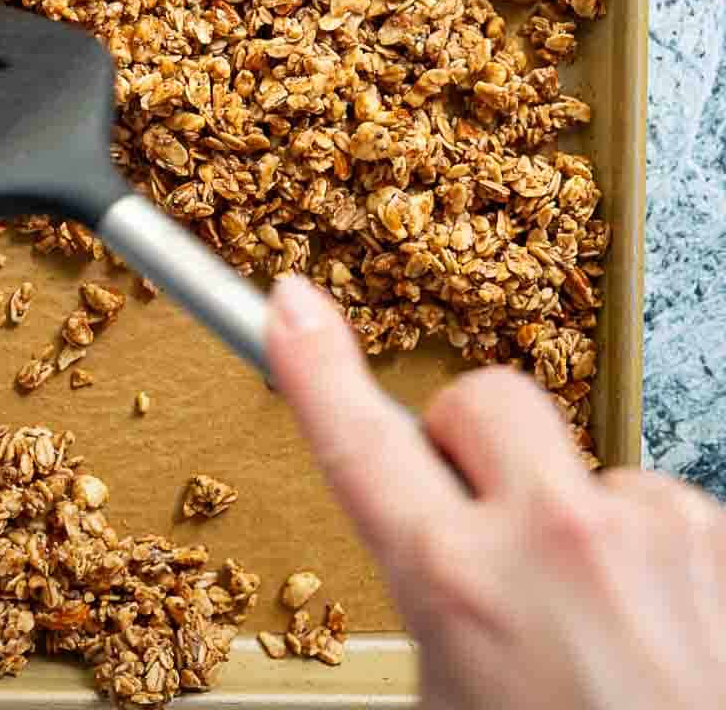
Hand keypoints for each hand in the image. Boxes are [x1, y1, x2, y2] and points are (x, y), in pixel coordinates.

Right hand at [268, 275, 725, 709]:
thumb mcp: (449, 702)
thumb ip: (437, 602)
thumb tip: (443, 552)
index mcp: (458, 582)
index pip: (359, 438)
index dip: (313, 361)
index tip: (291, 304)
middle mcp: (555, 538)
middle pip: (483, 402)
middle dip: (470, 443)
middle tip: (482, 518)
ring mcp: (653, 533)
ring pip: (584, 469)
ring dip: (580, 523)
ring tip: (604, 630)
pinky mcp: (724, 542)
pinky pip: (662, 514)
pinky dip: (654, 561)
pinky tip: (663, 637)